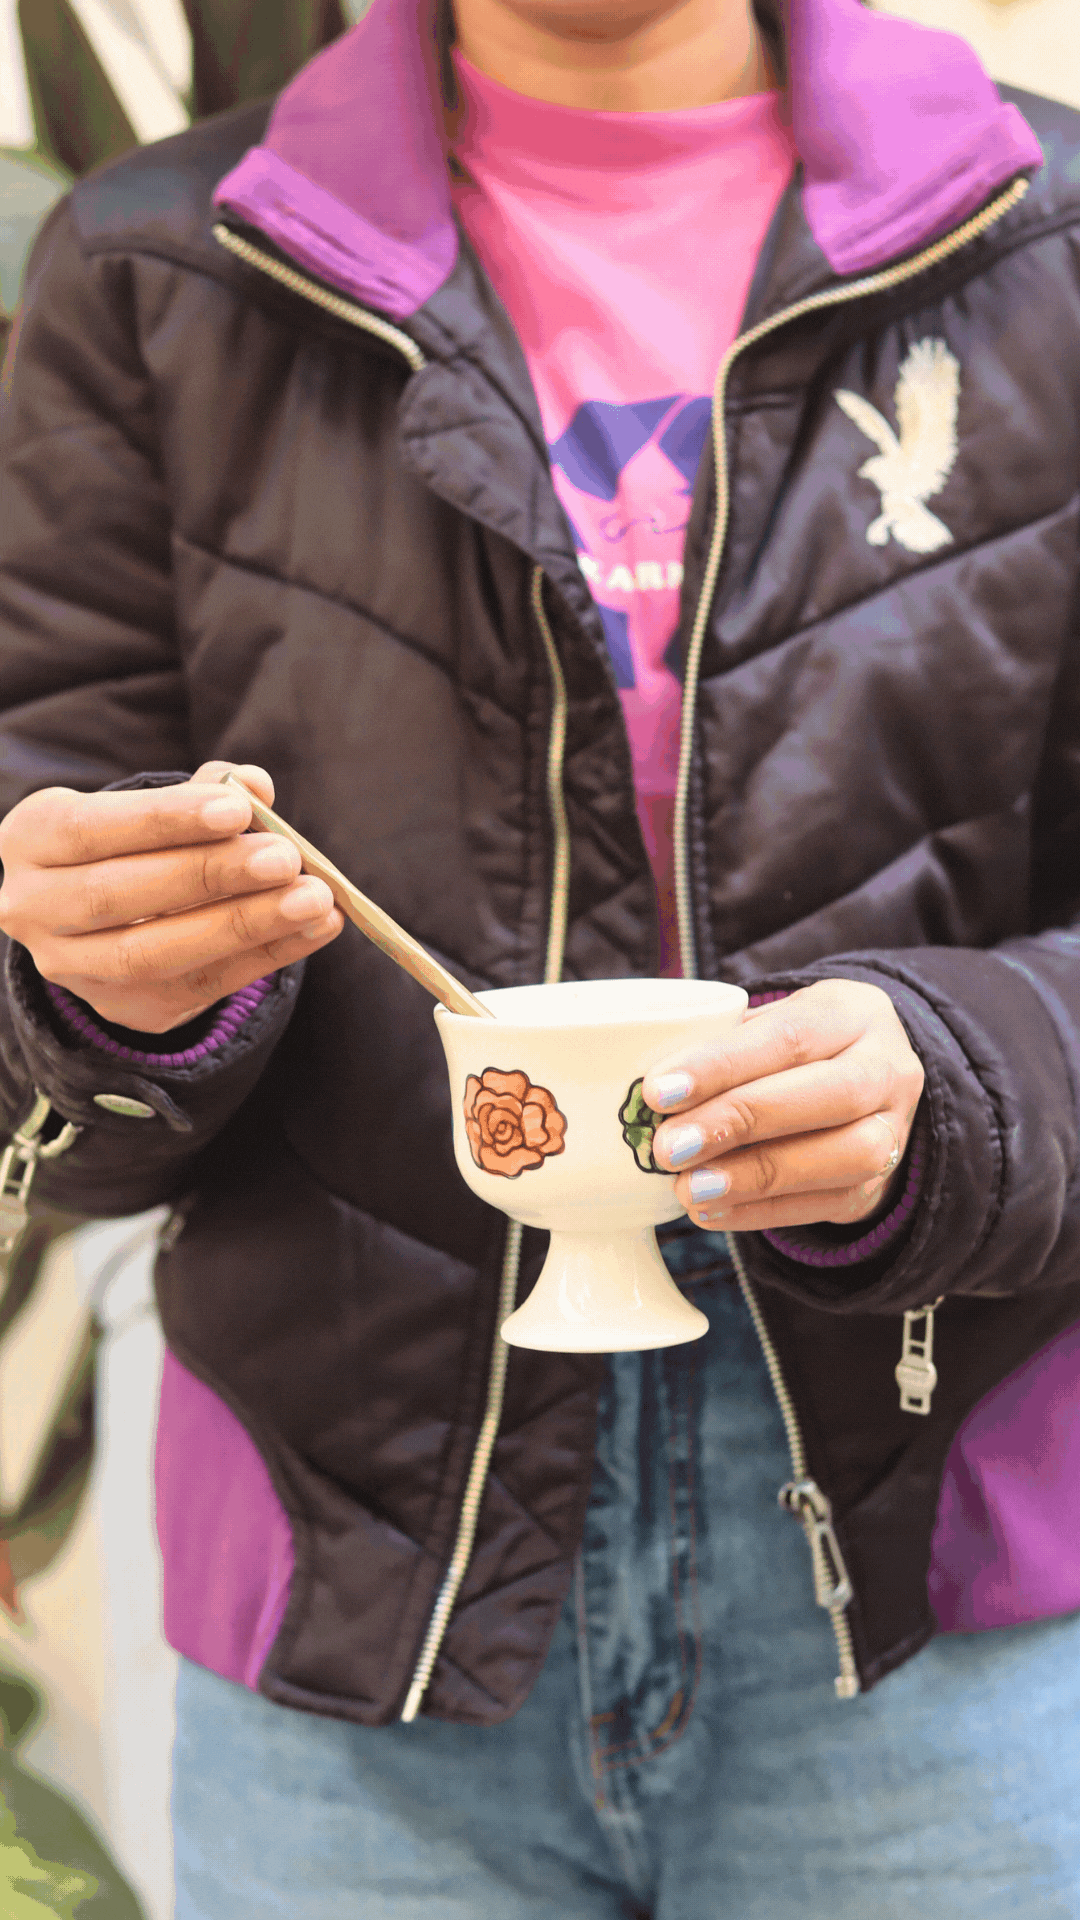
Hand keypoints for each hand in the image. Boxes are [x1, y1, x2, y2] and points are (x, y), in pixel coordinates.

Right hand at [0, 761, 343, 1032]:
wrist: (101, 917)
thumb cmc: (132, 841)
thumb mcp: (150, 807)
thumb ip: (204, 791)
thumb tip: (254, 785)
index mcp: (31, 841)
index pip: (92, 830)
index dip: (164, 821)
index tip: (238, 810)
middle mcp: (34, 910)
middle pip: (119, 897)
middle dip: (210, 876)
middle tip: (285, 858)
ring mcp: (74, 969)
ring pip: (155, 954)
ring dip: (243, 925)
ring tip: (312, 899)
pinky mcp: (126, 1008)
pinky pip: (200, 987)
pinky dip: (265, 956)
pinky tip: (314, 930)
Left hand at [642, 981, 923, 1233]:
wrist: (864, 1080)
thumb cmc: (791, 1047)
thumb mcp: (764, 1023)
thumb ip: (717, 1044)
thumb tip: (640, 1084)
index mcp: (852, 1013)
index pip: (788, 1035)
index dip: (722, 1065)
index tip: (658, 1091)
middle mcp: (888, 1068)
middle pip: (827, 1095)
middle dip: (739, 1122)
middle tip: (668, 1147)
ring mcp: (895, 1130)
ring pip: (844, 1156)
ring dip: (756, 1177)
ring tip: (687, 1188)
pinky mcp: (877, 1185)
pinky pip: (828, 1204)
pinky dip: (762, 1212)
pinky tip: (709, 1210)